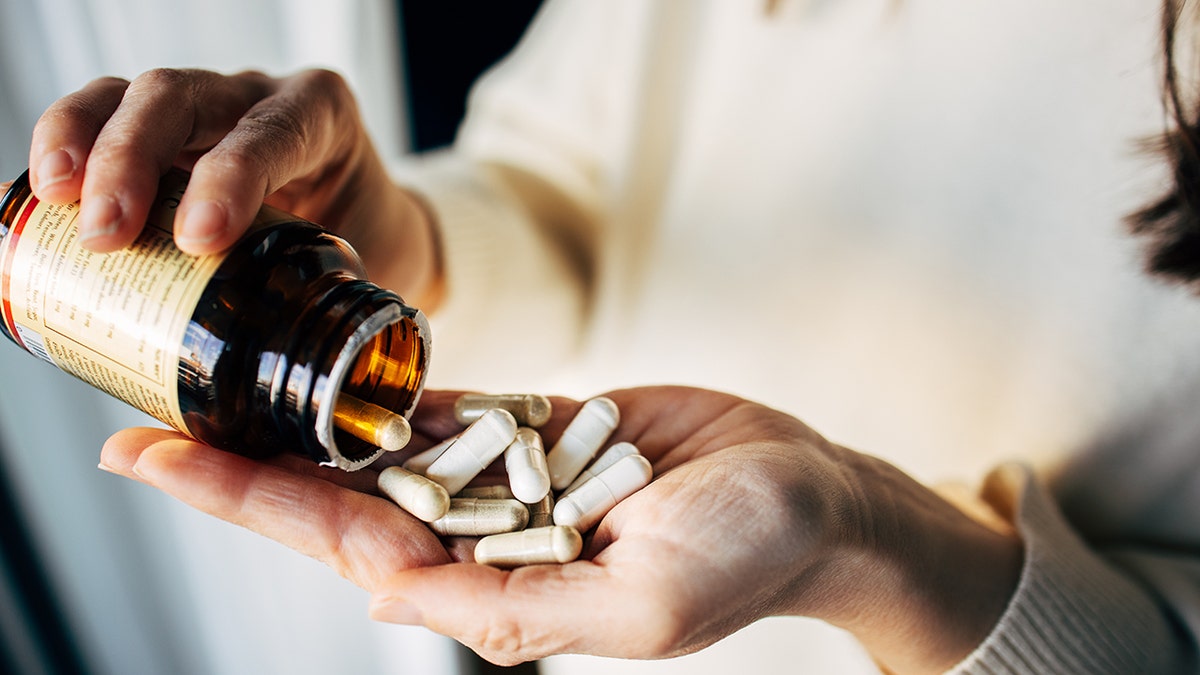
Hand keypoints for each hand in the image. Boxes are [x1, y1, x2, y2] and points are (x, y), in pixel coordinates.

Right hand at [29, 68, 441, 307]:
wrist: (375, 225)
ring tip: (57, 202)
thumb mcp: (374, 273)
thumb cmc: (371, 246)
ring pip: (136, 96)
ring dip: (86, 143)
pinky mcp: (166, 126)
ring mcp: (209, 105)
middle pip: (185, 98)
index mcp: (324, 120)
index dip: (231, 176)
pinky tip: (46, 194)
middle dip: (134, 159)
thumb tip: (305, 401)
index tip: (199, 239)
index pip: (274, 131)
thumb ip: (345, 321)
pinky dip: (69, 142)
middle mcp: (261, 99)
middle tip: (107, 234)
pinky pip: (105, 113)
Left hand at [98, 387, 1020, 672]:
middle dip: (248, 467)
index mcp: (498, 587)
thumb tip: (390, 597)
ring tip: (220, 392)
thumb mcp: (642, 602)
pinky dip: (389, 393)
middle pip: (342, 496)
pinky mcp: (544, 427)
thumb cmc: (745, 553)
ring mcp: (512, 478)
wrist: (810, 490)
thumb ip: (519, 608)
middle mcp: (489, 536)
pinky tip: (329, 376)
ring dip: (303, 424)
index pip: (349, 545)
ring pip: (386, 448)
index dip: (253, 506)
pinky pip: (453, 409)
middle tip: (151, 427)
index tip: (165, 466)